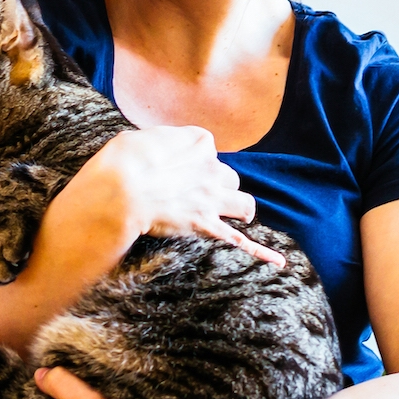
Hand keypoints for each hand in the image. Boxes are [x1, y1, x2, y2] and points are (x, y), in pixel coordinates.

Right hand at [80, 129, 284, 265]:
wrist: (120, 191)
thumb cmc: (123, 162)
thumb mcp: (140, 138)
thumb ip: (158, 143)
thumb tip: (155, 150)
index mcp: (199, 142)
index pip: (208, 149)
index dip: (194, 161)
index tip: (176, 168)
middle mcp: (212, 169)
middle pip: (228, 177)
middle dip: (217, 185)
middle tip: (195, 194)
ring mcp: (212, 199)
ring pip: (244, 203)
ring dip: (239, 209)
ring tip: (234, 215)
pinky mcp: (206, 226)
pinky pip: (240, 241)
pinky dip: (260, 252)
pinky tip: (278, 261)